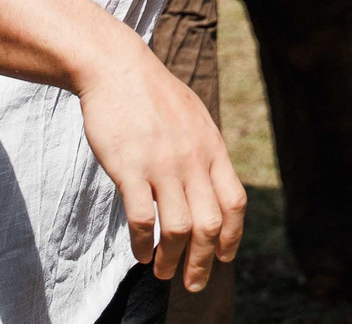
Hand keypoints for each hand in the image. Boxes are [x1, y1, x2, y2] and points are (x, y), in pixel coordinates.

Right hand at [75, 33, 247, 292]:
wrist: (116, 68)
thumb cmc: (152, 95)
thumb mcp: (193, 117)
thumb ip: (204, 151)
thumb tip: (212, 185)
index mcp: (212, 147)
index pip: (234, 203)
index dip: (232, 236)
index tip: (224, 257)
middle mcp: (192, 160)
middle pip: (210, 224)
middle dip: (204, 262)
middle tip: (194, 282)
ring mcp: (162, 165)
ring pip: (179, 229)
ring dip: (173, 259)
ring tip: (163, 272)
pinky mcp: (130, 169)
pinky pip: (143, 219)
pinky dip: (144, 244)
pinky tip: (141, 253)